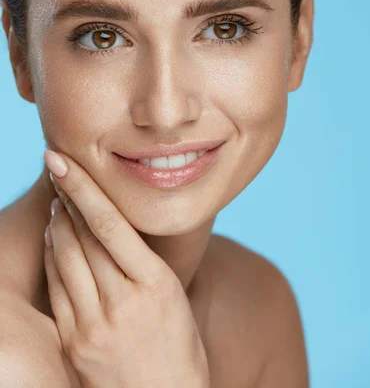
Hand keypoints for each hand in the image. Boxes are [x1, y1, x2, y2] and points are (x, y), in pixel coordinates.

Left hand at [43, 150, 209, 387]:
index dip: (83, 189)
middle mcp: (122, 302)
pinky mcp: (74, 344)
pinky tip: (53, 237)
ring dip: (58, 223)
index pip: (110, 225)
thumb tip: (112, 224)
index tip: (63, 162)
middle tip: (58, 169)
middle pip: (84, 236)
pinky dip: (52, 257)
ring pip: (66, 258)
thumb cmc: (179, 347)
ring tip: (57, 199)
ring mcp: (94, 325)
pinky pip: (57, 289)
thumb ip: (142, 261)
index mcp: (155, 284)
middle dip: (67, 197)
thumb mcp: (173, 295)